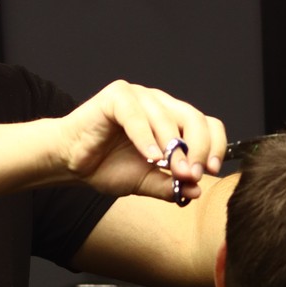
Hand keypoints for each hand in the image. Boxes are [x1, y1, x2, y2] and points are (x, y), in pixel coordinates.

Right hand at [57, 81, 226, 202]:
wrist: (70, 161)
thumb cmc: (106, 166)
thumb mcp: (145, 181)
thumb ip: (169, 185)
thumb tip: (196, 190)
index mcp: (172, 120)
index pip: (207, 124)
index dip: (215, 146)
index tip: (211, 171)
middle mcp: (160, 104)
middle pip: (194, 118)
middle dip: (198, 149)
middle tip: (192, 174)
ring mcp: (140, 96)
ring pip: (167, 117)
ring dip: (173, 147)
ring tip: (171, 170)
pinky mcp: (118, 96)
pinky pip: (137, 115)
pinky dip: (146, 138)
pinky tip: (149, 157)